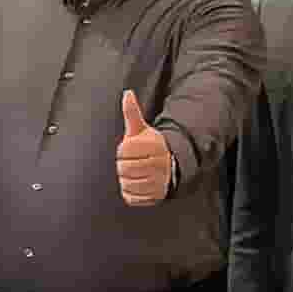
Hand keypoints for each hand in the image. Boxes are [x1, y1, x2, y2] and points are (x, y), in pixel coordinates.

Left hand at [113, 88, 175, 206]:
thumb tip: (127, 93)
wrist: (169, 166)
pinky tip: (137, 184)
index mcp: (154, 145)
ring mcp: (158, 182)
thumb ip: (132, 113)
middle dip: (123, 166)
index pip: (123, 151)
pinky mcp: (155, 197)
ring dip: (126, 179)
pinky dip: (131, 193)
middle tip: (130, 162)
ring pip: (127, 183)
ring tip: (134, 173)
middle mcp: (159, 164)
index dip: (122, 151)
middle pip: (124, 168)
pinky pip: (132, 198)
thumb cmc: (150, 146)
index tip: (129, 150)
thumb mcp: (141, 129)